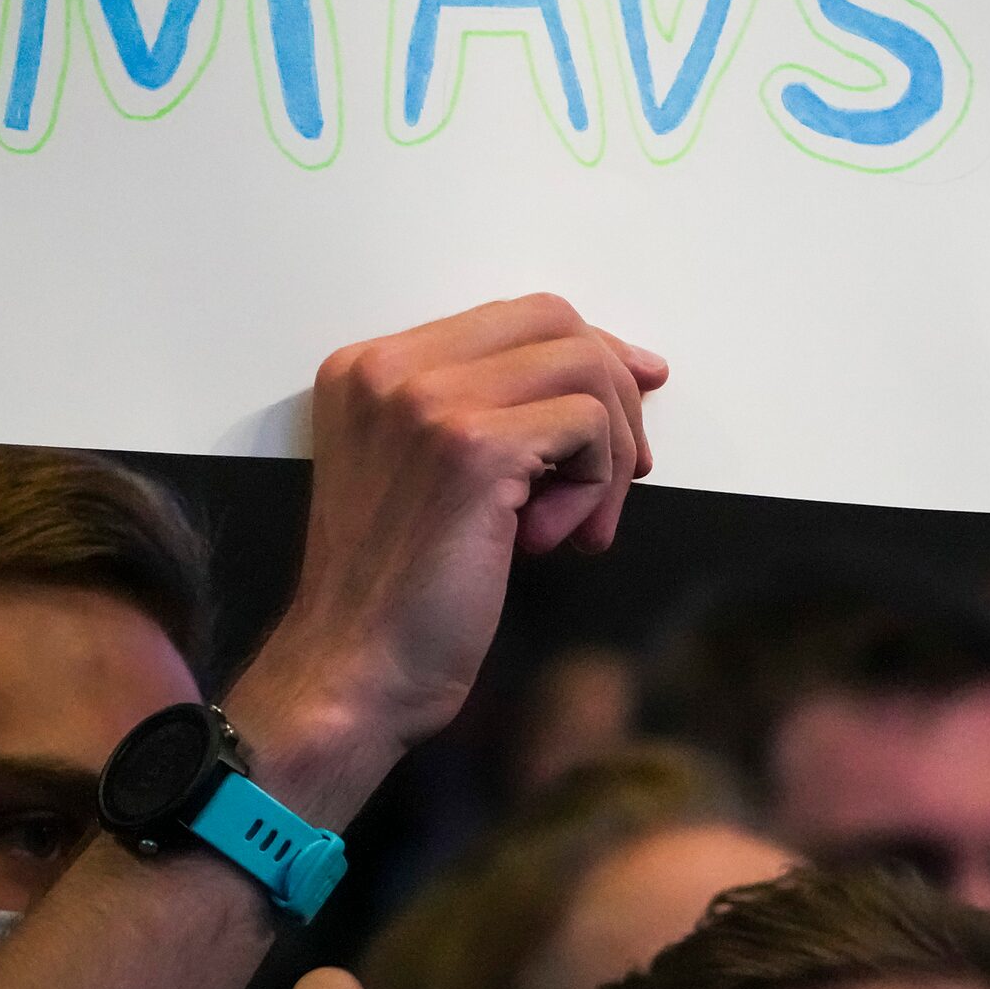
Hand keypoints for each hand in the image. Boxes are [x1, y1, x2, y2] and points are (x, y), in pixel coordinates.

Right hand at [244, 295, 667, 773]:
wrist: (356, 671)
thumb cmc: (403, 590)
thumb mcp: (438, 472)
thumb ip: (500, 411)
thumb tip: (628, 366)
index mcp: (370, 367)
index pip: (518, 317)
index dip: (592, 355)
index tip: (633, 403)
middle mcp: (389, 368)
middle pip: (558, 324)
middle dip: (613, 396)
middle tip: (623, 474)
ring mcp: (427, 401)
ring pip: (585, 372)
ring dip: (607, 455)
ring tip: (578, 526)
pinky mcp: (472, 447)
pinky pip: (590, 426)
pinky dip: (595, 486)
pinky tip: (556, 540)